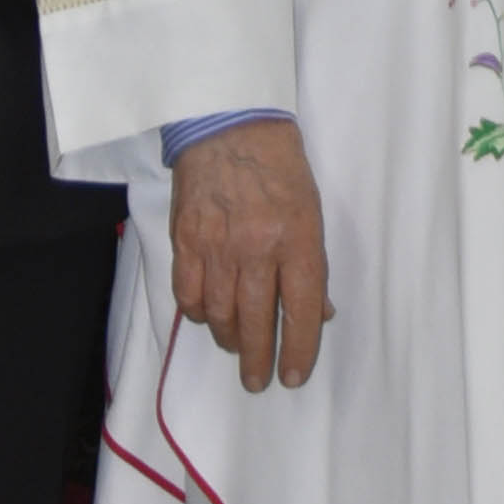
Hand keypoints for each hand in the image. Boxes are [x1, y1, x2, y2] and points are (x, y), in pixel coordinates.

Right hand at [171, 118, 329, 392]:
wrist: (230, 123)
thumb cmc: (280, 165)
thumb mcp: (312, 211)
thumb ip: (312, 264)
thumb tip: (318, 313)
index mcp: (296, 239)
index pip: (301, 310)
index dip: (297, 350)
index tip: (292, 377)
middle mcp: (256, 249)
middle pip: (255, 322)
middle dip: (257, 360)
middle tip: (257, 380)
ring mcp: (216, 246)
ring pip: (220, 315)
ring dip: (228, 340)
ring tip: (236, 348)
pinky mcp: (185, 240)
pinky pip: (189, 294)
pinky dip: (198, 313)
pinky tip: (207, 316)